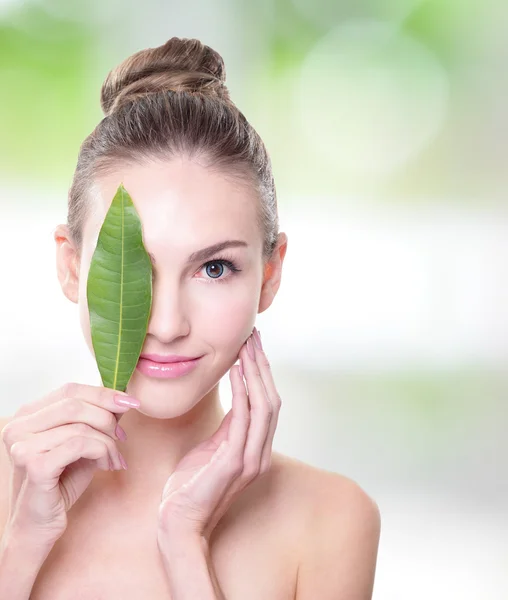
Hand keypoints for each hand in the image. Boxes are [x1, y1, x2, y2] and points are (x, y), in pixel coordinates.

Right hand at [1, 383, 137, 544]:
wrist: (38, 526)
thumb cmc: (60, 483)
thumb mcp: (82, 443)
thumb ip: (96, 420)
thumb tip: (121, 399)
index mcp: (27, 415)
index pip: (69, 390)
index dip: (103, 393)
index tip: (131, 402)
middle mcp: (18, 426)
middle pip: (74, 404)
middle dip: (107, 418)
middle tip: (122, 436)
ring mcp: (23, 446)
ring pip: (80, 426)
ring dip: (107, 442)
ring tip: (114, 459)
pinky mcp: (34, 465)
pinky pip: (79, 445)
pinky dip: (101, 451)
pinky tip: (106, 466)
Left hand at [158, 328, 281, 544]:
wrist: (179, 523)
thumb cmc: (192, 486)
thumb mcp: (213, 449)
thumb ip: (228, 426)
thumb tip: (234, 398)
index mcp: (256, 449)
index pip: (267, 403)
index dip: (263, 373)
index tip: (254, 346)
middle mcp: (260, 453)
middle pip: (271, 400)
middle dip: (263, 366)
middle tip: (254, 337)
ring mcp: (250, 459)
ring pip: (264, 407)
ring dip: (256, 373)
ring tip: (247, 347)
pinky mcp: (234, 463)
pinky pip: (243, 420)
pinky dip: (242, 392)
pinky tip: (235, 372)